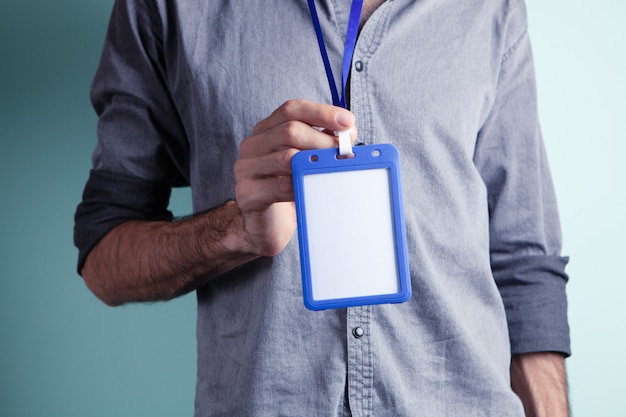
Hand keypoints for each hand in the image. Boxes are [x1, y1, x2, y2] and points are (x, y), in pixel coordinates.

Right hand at [234, 99, 356, 255]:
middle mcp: (252, 145)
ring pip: (286, 157)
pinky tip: (314, 189)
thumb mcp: (304, 161)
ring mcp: (246, 169)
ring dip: (316, 162)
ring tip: (334, 171)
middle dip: (323, 140)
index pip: (291, 109)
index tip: (348, 121)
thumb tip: (348, 133)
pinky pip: (280, 186)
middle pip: (290, 130)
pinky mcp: (247, 193)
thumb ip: (321, 144)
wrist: (263, 226)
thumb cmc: (287, 190)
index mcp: (266, 131)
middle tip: (345, 153)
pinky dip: (302, 186)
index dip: (321, 112)